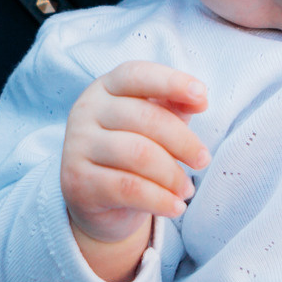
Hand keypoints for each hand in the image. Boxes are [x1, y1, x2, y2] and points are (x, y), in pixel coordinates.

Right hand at [61, 63, 208, 281]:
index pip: (137, 75)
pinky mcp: (77, 181)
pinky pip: (128, 188)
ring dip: (173, 175)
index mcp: (105, 88)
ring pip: (138, 155)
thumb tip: (199, 100)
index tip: (203, 99)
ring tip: (186, 190)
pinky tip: (175, 207)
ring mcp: (77, 145)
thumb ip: (174, 107)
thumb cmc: (131, 151)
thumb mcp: (153, 125)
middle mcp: (86, 111)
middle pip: (145, 118)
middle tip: (203, 161)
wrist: (96, 201)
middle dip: (183, 142)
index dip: (172, 82)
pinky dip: (160, 200)